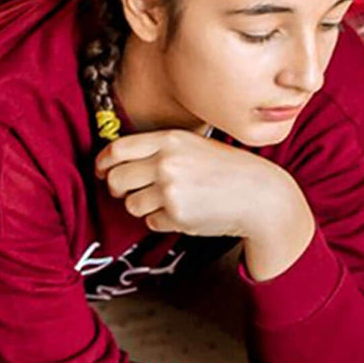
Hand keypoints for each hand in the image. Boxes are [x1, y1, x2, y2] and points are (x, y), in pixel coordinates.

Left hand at [96, 130, 304, 242]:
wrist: (260, 195)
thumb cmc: (229, 171)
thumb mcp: (195, 146)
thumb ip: (160, 150)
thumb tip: (119, 163)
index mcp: (169, 140)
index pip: (116, 150)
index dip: (103, 164)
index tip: (103, 172)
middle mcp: (166, 163)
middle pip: (117, 179)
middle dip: (118, 189)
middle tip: (128, 193)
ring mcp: (170, 190)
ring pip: (132, 204)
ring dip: (144, 207)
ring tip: (169, 203)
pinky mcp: (177, 215)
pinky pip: (152, 222)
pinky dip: (163, 221)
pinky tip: (185, 213)